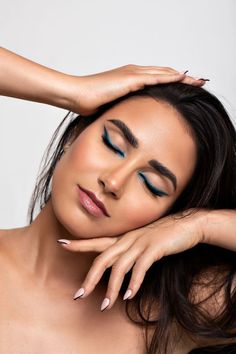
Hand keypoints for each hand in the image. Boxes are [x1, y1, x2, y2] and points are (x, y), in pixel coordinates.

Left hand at [57, 209, 204, 310]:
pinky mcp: (155, 248)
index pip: (97, 241)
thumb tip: (120, 269)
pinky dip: (134, 283)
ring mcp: (141, 243)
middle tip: (79, 295)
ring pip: (119, 266)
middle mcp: (129, 239)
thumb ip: (131, 252)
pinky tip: (129, 295)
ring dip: (111, 288)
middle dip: (90, 278)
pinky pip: (140, 267)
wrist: (188, 225)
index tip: (61, 243)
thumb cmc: (164, 236)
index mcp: (124, 238)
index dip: (79, 243)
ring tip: (105, 305)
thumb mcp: (144, 242)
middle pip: (102, 258)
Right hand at [69, 65, 204, 114]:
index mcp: (130, 79)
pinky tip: (183, 78)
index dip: (172, 81)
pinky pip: (155, 77)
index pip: (157, 78)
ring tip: (197, 80)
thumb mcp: (112, 106)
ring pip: (164, 72)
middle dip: (183, 77)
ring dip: (182, 76)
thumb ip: (124, 108)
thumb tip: (131, 120)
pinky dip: (170, 77)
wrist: (76, 95)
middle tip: (199, 82)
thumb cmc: (89, 103)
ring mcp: (132, 74)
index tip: (185, 87)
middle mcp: (133, 72)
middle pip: (164, 72)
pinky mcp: (130, 78)